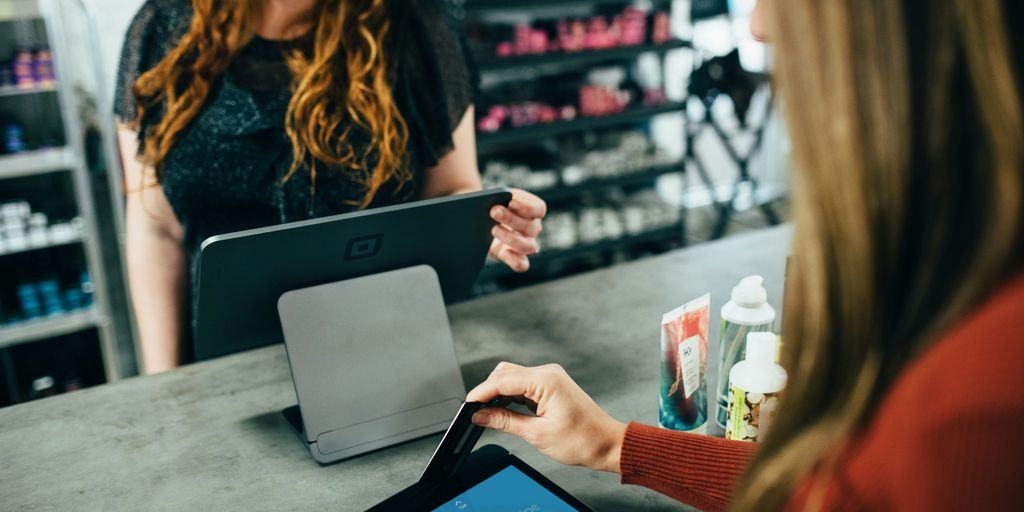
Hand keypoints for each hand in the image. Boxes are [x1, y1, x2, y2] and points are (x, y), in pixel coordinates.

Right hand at [466, 362, 626, 473]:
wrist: (607, 444)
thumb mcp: (537, 434)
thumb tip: (480, 415)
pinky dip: (510, 396)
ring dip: (498, 393)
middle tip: (475, 412)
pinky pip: (522, 385)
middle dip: (488, 391)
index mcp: (546, 381)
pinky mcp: (550, 385)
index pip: (503, 380)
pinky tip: (503, 410)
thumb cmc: (582, 440)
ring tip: (488, 414)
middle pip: (504, 373)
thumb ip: (505, 421)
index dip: (481, 392)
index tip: (467, 405)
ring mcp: (549, 378)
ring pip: (512, 377)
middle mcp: (547, 373)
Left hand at [489, 189, 545, 271]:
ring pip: (528, 246)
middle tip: (494, 212)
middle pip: (531, 227)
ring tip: (493, 229)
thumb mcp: (495, 195)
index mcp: (532, 210)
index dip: (527, 207)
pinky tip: (505, 252)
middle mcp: (532, 228)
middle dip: (511, 219)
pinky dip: (515, 260)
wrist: (478, 218)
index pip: (539, 209)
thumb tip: (495, 204)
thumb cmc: (491, 203)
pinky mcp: (513, 257)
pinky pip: (522, 264)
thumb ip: (498, 196)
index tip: (511, 202)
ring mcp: (525, 244)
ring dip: (511, 238)